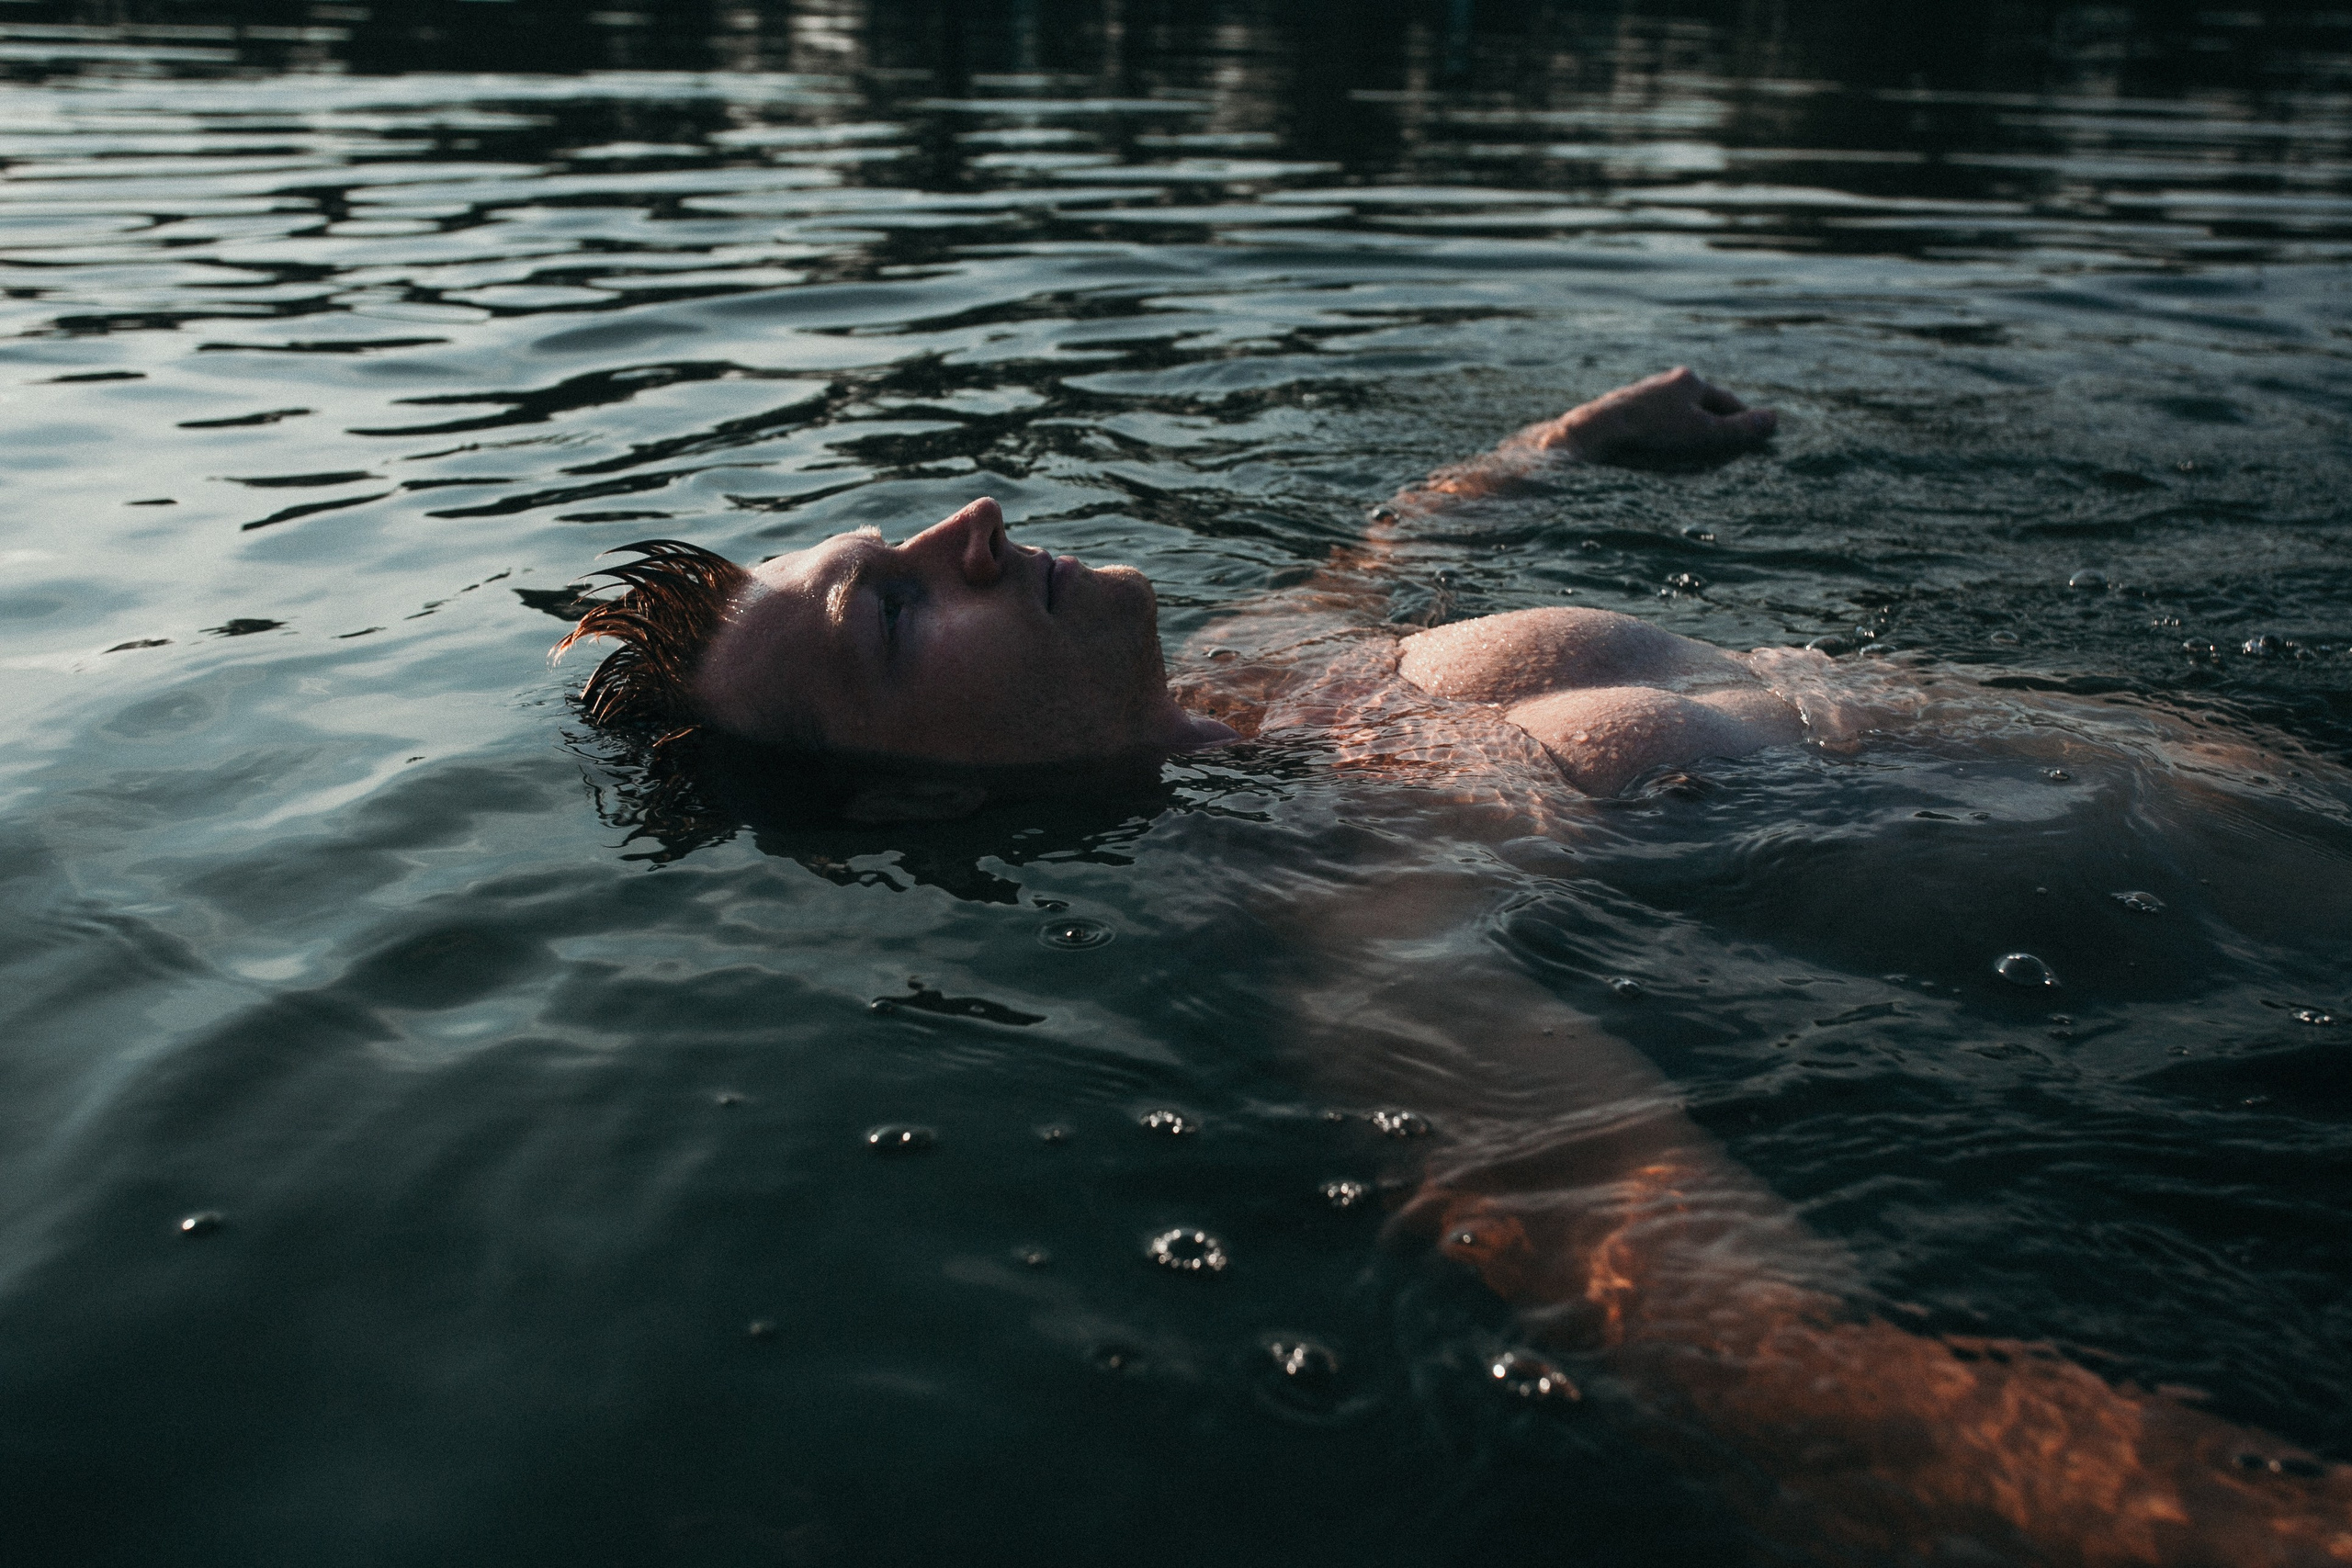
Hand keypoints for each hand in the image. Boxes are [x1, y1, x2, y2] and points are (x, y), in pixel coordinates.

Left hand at [1534, 366, 1776, 465]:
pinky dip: (1667, 431)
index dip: (1742, 420)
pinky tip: (1663, 446)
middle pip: (1702, 404)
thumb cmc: (1652, 429)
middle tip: (1728, 444)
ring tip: (1698, 448)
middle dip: (1716, 422)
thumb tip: (1774, 420)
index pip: (1727, 401)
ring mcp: (1644, 393)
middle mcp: (1666, 381)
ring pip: (1678, 411)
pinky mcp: (1625, 409)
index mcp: (1689, 380)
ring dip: (1690, 427)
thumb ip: (1738, 429)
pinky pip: (1656, 420)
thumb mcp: (1702, 432)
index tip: (1754, 435)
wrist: (1597, 430)